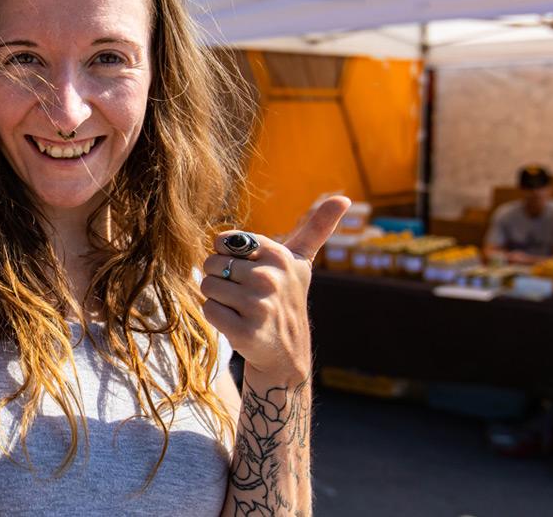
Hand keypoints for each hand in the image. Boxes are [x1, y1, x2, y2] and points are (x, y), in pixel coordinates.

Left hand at [200, 197, 350, 381]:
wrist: (286, 353)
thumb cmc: (287, 299)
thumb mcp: (302, 261)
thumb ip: (316, 228)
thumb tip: (344, 198)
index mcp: (279, 256)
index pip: (223, 242)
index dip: (227, 257)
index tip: (248, 270)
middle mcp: (271, 278)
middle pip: (212, 264)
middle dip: (221, 279)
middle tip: (244, 294)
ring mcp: (259, 306)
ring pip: (207, 286)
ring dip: (217, 299)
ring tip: (240, 309)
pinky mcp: (246, 331)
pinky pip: (208, 310)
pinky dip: (216, 317)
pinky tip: (236, 323)